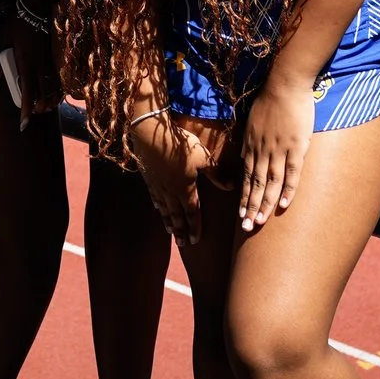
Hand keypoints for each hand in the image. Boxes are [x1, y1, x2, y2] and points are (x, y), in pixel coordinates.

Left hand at [0, 13, 61, 124]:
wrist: (36, 5)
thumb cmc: (17, 22)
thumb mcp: (2, 40)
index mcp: (26, 61)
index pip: (27, 92)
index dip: (26, 110)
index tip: (24, 124)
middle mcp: (40, 64)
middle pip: (44, 94)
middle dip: (40, 108)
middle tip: (34, 114)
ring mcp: (51, 60)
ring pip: (55, 88)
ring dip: (50, 101)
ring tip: (44, 107)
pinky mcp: (57, 55)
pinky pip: (60, 78)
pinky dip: (58, 89)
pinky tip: (55, 93)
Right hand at [130, 112, 215, 243]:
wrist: (151, 134)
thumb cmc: (180, 146)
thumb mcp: (203, 157)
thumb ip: (215, 174)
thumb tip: (230, 186)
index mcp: (185, 189)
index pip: (192, 213)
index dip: (194, 227)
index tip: (195, 240)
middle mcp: (171, 191)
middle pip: (176, 215)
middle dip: (180, 230)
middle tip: (182, 244)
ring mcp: (158, 185)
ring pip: (164, 208)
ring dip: (168, 221)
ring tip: (170, 231)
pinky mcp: (149, 177)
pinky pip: (154, 195)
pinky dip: (157, 204)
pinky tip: (157, 207)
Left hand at [239, 74, 316, 231]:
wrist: (285, 83)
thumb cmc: (271, 100)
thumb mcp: (253, 121)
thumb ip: (251, 140)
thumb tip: (248, 154)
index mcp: (251, 144)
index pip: (246, 177)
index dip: (244, 197)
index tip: (240, 215)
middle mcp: (262, 150)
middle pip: (255, 184)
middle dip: (250, 207)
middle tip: (246, 228)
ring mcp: (279, 149)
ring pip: (270, 182)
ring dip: (264, 204)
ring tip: (259, 223)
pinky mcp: (296, 146)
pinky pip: (292, 173)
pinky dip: (288, 191)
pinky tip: (283, 206)